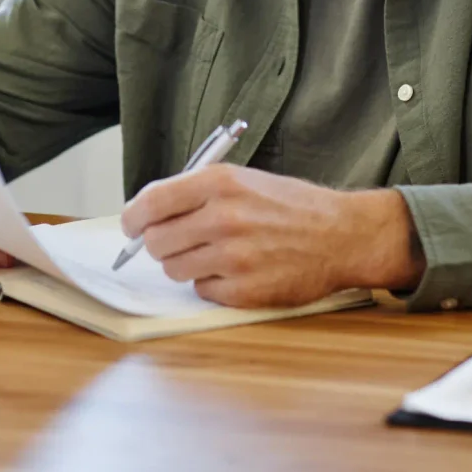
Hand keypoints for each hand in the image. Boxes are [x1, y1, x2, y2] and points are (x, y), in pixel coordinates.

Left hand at [121, 165, 424, 307]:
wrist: (340, 234)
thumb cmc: (290, 206)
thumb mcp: (243, 180)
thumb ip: (196, 194)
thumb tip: (149, 214)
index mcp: (219, 183)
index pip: (151, 202)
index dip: (133, 217)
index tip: (131, 226)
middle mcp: (222, 217)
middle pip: (157, 241)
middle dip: (161, 244)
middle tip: (181, 241)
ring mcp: (233, 256)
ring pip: (175, 269)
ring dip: (187, 264)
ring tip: (216, 254)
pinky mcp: (244, 289)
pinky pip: (203, 291)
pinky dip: (213, 284)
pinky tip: (237, 270)